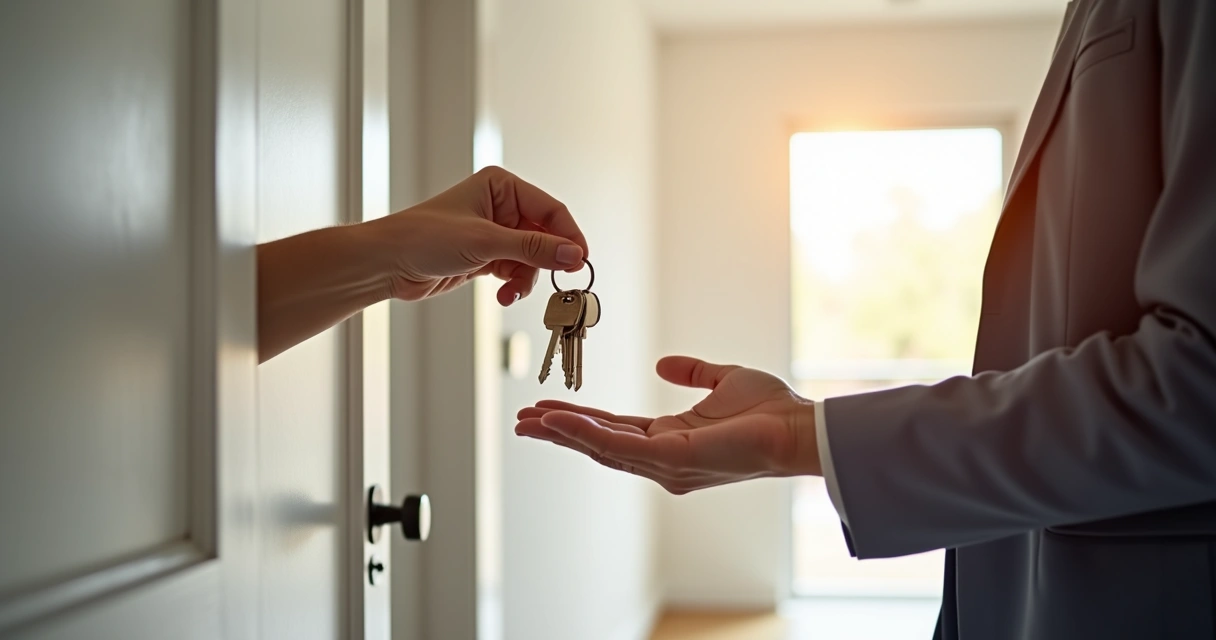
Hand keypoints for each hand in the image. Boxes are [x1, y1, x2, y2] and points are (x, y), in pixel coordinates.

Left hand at [359, 166, 588, 305]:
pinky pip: (516, 271)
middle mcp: (501, 206)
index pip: (551, 210)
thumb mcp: (485, 242)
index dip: (569, 236)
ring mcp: (494, 233)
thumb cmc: (424, 238)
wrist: (387, 264)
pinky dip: (515, 285)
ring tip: (512, 292)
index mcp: (502, 186)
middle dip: (545, 262)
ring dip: (527, 279)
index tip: (581, 262)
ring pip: (532, 259)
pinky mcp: (486, 257)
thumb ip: (533, 249)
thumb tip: (574, 255)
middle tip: (556, 284)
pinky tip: (503, 295)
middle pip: (545, 236)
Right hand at [514, 356, 821, 493]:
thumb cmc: (770, 409)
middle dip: (558, 433)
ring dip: (563, 433)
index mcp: (669, 440)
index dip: (578, 421)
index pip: (613, 431)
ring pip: (602, 448)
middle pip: (598, 445)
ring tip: (530, 421)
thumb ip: (692, 372)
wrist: (798, 426)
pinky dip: (586, 434)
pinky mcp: (674, 460)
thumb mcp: (723, 380)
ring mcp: (666, 464)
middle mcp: (662, 459)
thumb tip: (662, 364)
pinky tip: (561, 421)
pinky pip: (620, 447)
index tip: (547, 408)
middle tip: (522, 421)